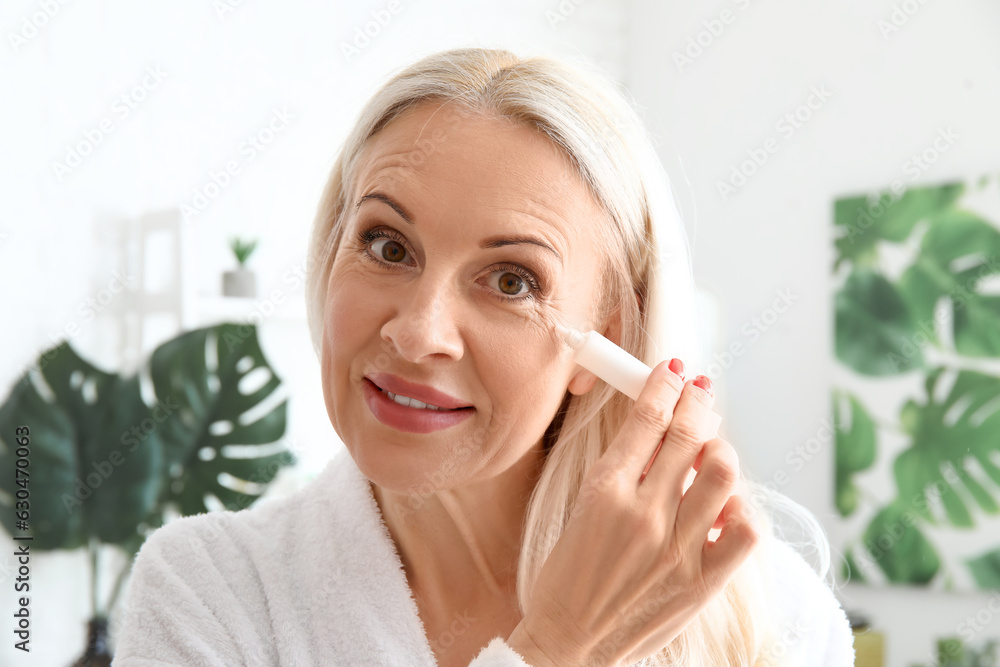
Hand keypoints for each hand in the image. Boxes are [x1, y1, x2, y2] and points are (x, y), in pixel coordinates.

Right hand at [506, 360, 759, 665]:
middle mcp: (644, 512)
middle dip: (698, 401)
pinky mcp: (702, 581)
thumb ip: (623, 472)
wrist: (570, 645)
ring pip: (723, 470)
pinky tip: (721, 508)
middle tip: (700, 392)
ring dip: (718, 449)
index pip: (647, 418)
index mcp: (604, 490)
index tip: (675, 372)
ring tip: (709, 454)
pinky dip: (739, 508)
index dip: (664, 386)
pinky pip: (745, 528)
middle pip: (689, 433)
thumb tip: (660, 434)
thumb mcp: (581, 510)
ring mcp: (677, 547)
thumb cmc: (568, 578)